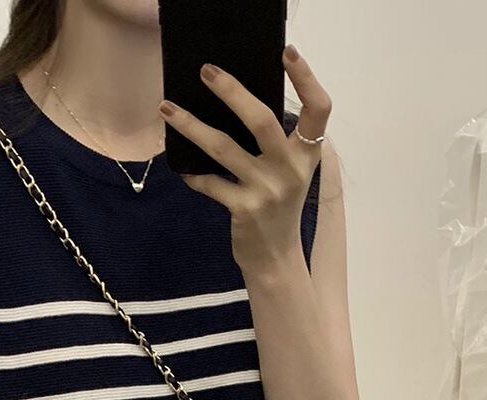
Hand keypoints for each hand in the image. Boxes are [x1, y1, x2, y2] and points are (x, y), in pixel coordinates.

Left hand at [158, 45, 331, 273]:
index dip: (306, 78)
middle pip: (262, 120)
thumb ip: (277, 143)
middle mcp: (289, 171)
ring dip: (192, 126)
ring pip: (223, 147)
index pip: (319, 111)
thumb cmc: (279, 208)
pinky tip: (181, 166)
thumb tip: (236, 102)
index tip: (286, 52)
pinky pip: (209, 183)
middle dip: (232, 91)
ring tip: (167, 108)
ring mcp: (266, 190)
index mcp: (307, 156)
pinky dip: (192, 174)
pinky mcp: (243, 209)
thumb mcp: (289, 173)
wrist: (276, 259)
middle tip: (206, 72)